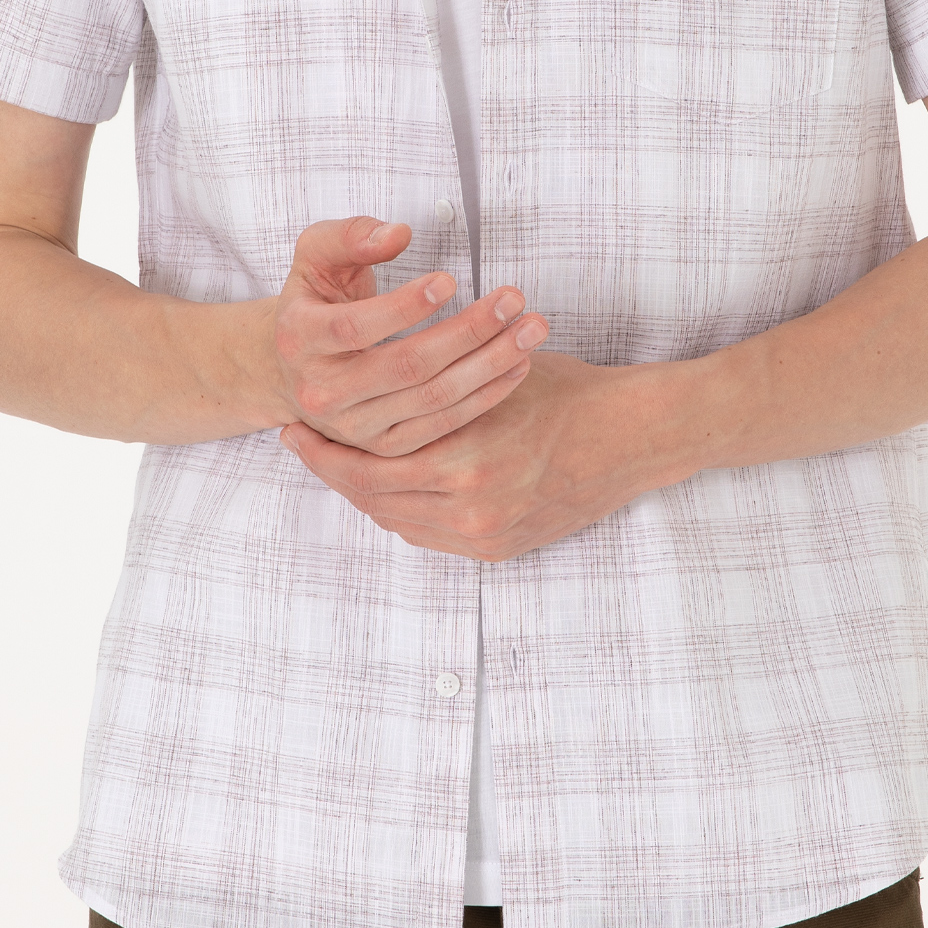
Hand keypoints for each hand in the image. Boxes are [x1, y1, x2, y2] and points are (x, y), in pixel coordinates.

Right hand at [263, 217, 549, 455]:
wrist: (296, 368)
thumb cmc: (317, 301)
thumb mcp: (316, 257)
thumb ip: (350, 236)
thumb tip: (397, 233)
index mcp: (299, 339)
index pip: (355, 326)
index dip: (403, 306)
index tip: (450, 280)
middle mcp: (323, 391)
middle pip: (406, 365)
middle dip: (467, 331)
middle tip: (513, 299)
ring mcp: (355, 427)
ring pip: (432, 398)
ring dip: (490, 363)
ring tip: (530, 329)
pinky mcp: (385, 448)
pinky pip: (443, 425)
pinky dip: (486, 397)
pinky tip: (517, 366)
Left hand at [279, 349, 687, 559]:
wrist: (633, 436)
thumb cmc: (567, 393)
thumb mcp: (489, 378)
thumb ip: (432, 394)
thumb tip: (369, 391)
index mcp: (462, 462)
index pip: (364, 467)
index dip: (322, 450)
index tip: (294, 430)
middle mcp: (469, 510)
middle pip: (372, 500)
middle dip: (332, 472)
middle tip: (301, 446)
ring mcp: (485, 536)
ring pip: (398, 520)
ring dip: (365, 493)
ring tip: (339, 465)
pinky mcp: (500, 549)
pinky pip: (430, 535)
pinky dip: (403, 511)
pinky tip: (387, 487)